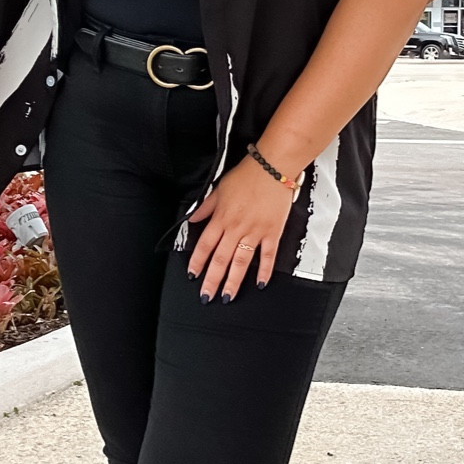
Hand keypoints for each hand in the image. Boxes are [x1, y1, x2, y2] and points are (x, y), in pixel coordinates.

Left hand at [186, 154, 295, 299]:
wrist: (273, 167)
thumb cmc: (247, 175)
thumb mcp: (219, 188)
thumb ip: (205, 207)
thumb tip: (191, 218)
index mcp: (221, 218)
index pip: (204, 246)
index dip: (197, 263)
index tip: (193, 276)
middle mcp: (236, 228)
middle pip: (220, 259)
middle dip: (212, 280)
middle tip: (207, 297)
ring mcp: (255, 232)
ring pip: (241, 262)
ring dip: (233, 281)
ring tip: (227, 296)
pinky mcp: (272, 232)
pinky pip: (267, 255)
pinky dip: (264, 270)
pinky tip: (261, 283)